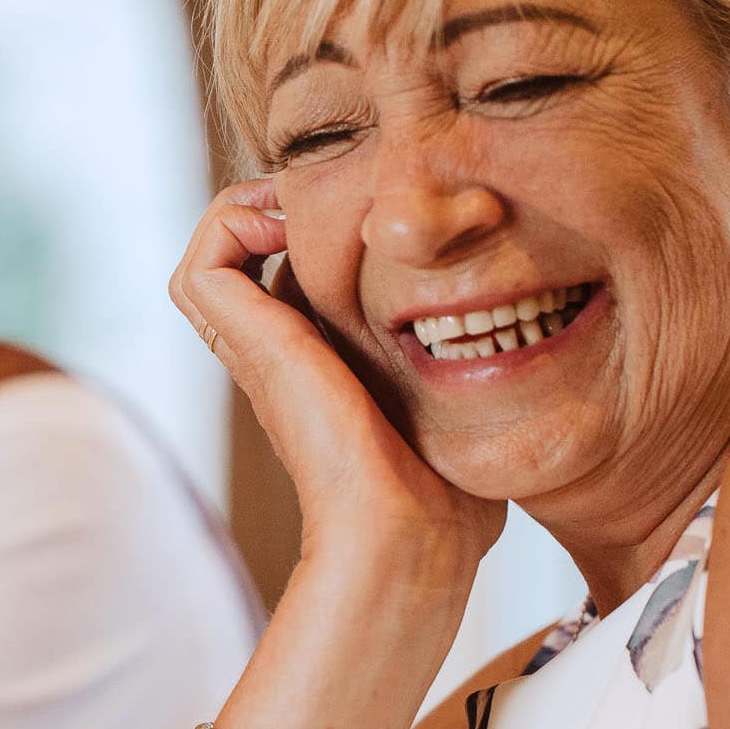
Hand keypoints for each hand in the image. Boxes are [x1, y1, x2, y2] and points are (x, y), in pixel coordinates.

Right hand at [169, 180, 504, 581]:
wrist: (410, 531)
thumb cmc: (448, 491)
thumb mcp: (467, 405)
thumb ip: (477, 367)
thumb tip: (527, 332)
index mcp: (323, 362)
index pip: (294, 274)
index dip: (320, 229)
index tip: (376, 216)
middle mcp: (280, 349)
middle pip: (247, 256)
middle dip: (287, 206)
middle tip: (340, 197)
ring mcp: (257, 346)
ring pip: (211, 252)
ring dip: (252, 208)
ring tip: (309, 207)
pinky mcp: (247, 343)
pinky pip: (202, 262)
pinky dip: (234, 222)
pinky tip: (297, 228)